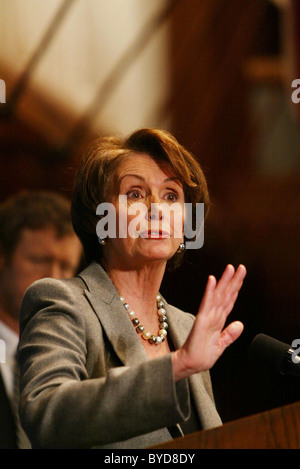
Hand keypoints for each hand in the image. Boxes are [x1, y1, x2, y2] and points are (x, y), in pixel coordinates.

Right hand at [172, 264, 246, 381]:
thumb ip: (230, 334)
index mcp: (218, 321)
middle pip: (225, 294)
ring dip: (224, 281)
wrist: (190, 364)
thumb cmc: (201, 356)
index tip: (241, 277)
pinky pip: (207, 303)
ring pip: (218, 295)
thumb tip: (240, 324)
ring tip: (229, 269)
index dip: (236, 288)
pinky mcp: (201, 320)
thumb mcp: (221, 345)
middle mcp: (213, 315)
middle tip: (240, 267)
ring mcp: (207, 316)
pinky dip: (210, 291)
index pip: (229, 301)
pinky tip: (212, 280)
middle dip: (233, 280)